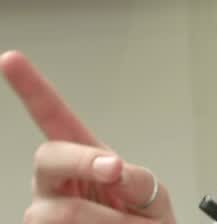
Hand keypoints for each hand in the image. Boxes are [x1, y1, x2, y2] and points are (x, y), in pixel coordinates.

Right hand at [1, 50, 175, 223]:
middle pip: (47, 157)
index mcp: (83, 155)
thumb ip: (139, 179)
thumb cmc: (144, 219)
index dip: (30, 88)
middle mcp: (54, 180)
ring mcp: (42, 210)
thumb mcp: (152, 193)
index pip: (52, 117)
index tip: (10, 59)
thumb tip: (114, 168)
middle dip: (82, 162)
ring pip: (59, 211)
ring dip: (104, 219)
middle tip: (116, 171)